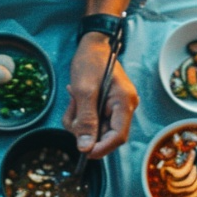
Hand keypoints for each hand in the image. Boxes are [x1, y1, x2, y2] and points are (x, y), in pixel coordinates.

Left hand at [62, 34, 138, 159]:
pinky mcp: (105, 107)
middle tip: (72, 112)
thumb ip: (86, 120)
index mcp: (125, 102)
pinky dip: (78, 115)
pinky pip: (91, 121)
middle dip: (84, 130)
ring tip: (73, 99)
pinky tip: (75, 98)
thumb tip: (85, 148)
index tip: (83, 152)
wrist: (92, 45)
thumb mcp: (84, 90)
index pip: (118, 137)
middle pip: (104, 135)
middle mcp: (124, 108)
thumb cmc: (91, 62)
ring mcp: (115, 108)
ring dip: (78, 121)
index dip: (101, 148)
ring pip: (94, 130)